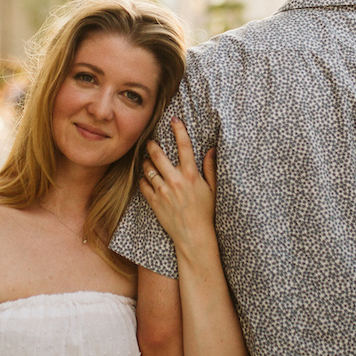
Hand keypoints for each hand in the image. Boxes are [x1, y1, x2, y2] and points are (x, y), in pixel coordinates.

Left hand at [139, 118, 216, 259]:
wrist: (193, 236)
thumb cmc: (206, 212)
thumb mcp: (213, 189)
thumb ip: (210, 168)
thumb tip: (211, 150)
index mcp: (191, 175)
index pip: (184, 146)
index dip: (178, 130)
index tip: (174, 120)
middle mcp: (175, 181)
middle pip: (158, 154)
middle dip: (152, 145)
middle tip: (151, 142)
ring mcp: (163, 191)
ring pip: (148, 169)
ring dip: (147, 163)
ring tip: (148, 162)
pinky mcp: (154, 202)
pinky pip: (143, 185)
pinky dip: (144, 179)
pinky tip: (148, 179)